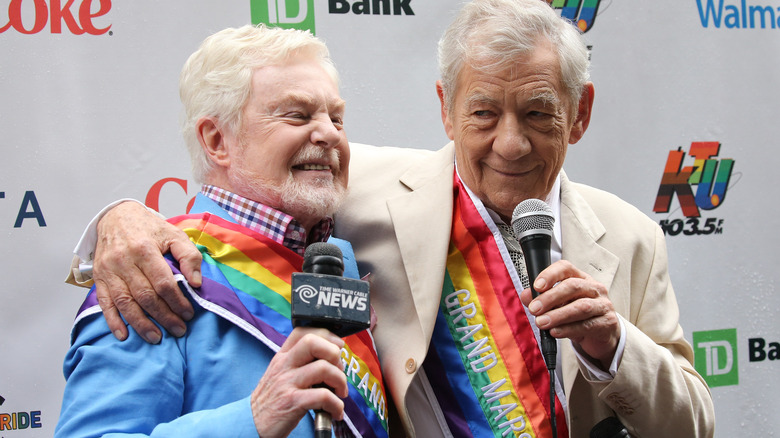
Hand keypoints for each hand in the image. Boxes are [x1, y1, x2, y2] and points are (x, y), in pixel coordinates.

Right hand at [93, 201, 201, 342]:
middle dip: (163, 316)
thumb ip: (189, 256)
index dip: (177, 300)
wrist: (116, 217)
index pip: (163, 282)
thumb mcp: (174, 234)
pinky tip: (123, 335)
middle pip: (145, 295)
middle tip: (178, 330)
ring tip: (156, 338)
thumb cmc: (150, 228)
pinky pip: (104, 302)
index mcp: (145, 249)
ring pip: (125, 302)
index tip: (189, 314)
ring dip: (140, 323)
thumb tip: (196, 283)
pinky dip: (112, 321)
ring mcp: (109, 271)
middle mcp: (124, 261)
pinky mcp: (99, 277)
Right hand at [251, 327, 348, 437]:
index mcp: (282, 357)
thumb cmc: (272, 400)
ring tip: (340, 393)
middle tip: (339, 369)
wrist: (251, 424)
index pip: (303, 331)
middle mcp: (284, 365)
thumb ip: (300, 362)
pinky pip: (323, 396)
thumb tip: (331, 357)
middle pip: (313, 342)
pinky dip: (336, 405)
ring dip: (340, 380)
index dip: (326, 334)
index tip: (337, 347)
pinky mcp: (292, 402)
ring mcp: (287, 383)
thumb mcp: (280, 374)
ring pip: (323, 368)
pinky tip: (335, 412)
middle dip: (334, 353)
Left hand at [521, 260, 620, 369]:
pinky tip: (555, 332)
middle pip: (572, 286)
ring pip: (581, 307)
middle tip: (534, 308)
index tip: (536, 286)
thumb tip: (526, 296)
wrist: (601, 336)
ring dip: (558, 315)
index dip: (550, 274)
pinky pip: (587, 325)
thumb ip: (541, 299)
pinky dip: (568, 329)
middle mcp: (594, 288)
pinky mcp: (608, 323)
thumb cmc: (578, 316)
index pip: (566, 268)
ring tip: (541, 322)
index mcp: (580, 278)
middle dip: (550, 298)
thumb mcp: (558, 306)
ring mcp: (603, 305)